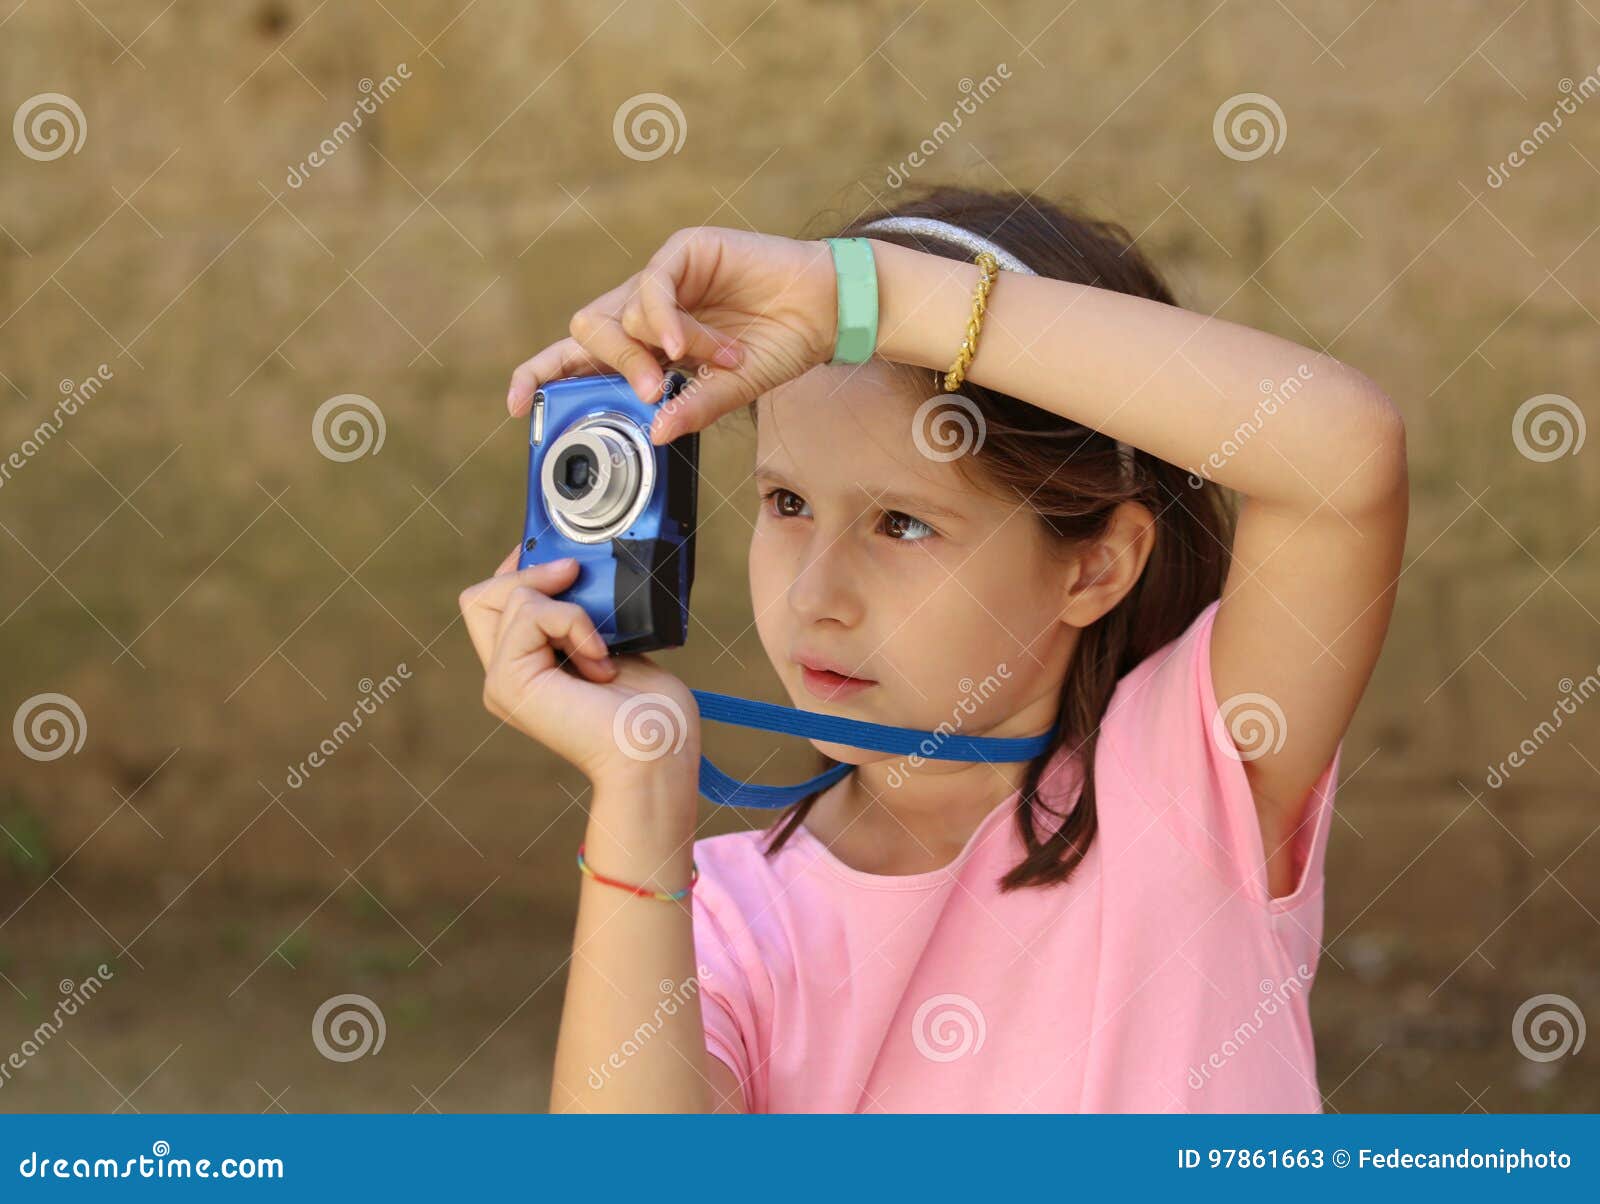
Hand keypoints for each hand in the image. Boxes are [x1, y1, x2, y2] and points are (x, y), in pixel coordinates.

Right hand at [459, 548, 701, 797]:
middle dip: (529, 572)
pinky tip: (600, 659)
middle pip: (480, 596)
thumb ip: (585, 615)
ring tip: (602, 651)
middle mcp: (505, 677)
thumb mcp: (614, 646)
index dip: (521, 569)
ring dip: (568, 608)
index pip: (494, 602)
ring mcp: (502, 682)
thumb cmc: (651, 712)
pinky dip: (573, 622)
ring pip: (508, 597)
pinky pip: (530, 614)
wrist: (657, 754)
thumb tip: (575, 571)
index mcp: (527, 669)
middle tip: (576, 576)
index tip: (563, 557)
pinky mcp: (508, 682)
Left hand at [506, 226, 838, 443]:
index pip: (578, 357)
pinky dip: (665, 321)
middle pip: (589, 332)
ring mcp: (663, 279)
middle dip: (611, 367)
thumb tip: (655, 433)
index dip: (542, 375)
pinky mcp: (684, 252)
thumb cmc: (778, 348)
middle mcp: (646, 312)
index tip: (518, 405)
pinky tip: (685, 343)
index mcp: (647, 346)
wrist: (824, 310)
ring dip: (656, 348)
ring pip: (620, 313)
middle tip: (649, 392)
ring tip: (696, 364)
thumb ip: (692, 409)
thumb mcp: (731, 392)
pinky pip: (653, 288)